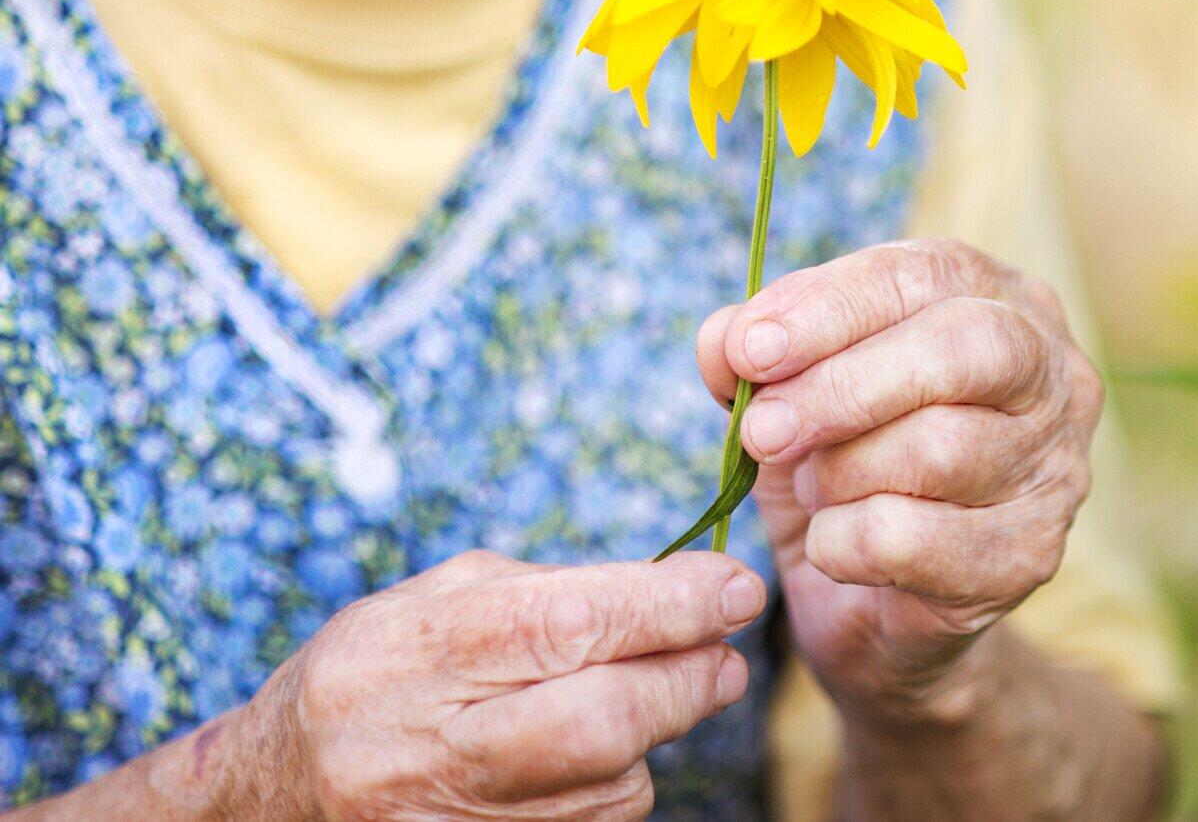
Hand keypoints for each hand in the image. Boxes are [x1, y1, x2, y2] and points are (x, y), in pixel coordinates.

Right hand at [247, 549, 764, 820]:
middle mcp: (420, 747)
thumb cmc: (374, 675)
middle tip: (726, 656)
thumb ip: (548, 591)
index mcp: (410, 652)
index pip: (566, 623)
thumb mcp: (434, 604)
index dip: (669, 604)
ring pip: (608, 788)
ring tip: (640, 702)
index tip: (735, 587)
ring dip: (652, 741)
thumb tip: (681, 589)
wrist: (273, 798)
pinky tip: (589, 762)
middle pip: (600, 721)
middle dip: (687, 682)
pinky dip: (612, 790)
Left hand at [696, 239, 1102, 725]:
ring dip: (842, 473)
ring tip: (813, 488)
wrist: (877, 607)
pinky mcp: (1030, 557)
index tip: (749, 349)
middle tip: (763, 430)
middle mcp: (1051, 373)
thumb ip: (755, 351)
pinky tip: (832, 545)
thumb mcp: (790, 393)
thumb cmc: (845, 466)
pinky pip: (915, 539)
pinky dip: (844, 543)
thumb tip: (726, 338)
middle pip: (960, 350)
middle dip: (844, 387)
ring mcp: (1054, 468)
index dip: (828, 307)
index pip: (921, 275)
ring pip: (940, 449)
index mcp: (997, 299)